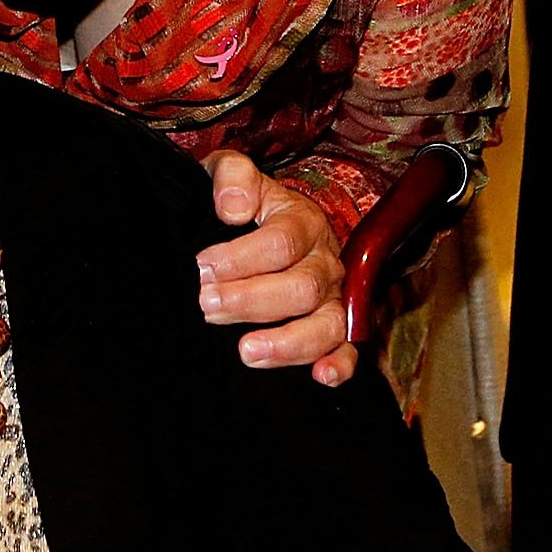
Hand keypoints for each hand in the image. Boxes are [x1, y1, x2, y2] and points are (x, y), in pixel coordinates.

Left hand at [196, 152, 353, 384]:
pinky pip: (348, 350)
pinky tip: (320, 377)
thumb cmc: (244, 202)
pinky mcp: (335, 329)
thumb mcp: (232, 174)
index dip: (242, 258)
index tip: (203, 267)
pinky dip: (339, 365)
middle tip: (207, 305)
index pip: (282, 242)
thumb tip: (232, 208)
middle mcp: (325, 261)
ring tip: (246, 350)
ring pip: (327, 324)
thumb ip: (232, 176)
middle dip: (251, 300)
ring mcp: (334, 298)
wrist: (265, 223)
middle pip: (302, 287)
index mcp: (303, 222)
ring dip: (288, 341)